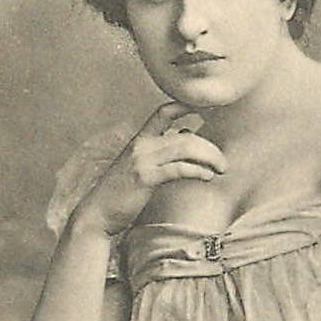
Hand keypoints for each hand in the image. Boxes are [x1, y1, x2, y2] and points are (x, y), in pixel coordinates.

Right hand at [69, 102, 226, 234]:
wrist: (97, 214)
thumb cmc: (119, 195)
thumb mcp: (139, 168)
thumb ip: (160, 154)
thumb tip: (185, 137)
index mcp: (139, 141)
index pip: (163, 113)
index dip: (185, 106)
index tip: (205, 109)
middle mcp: (141, 145)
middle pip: (184, 135)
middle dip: (209, 148)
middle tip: (223, 162)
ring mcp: (143, 160)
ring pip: (185, 149)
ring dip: (208, 158)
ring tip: (221, 170)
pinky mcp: (146, 178)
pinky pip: (179, 169)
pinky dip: (197, 171)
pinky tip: (207, 177)